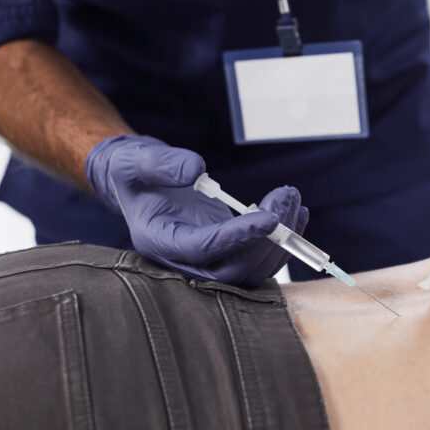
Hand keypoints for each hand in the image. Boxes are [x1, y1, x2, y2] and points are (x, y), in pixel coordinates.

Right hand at [86, 135, 307, 285]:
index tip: (268, 217)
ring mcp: (208, 260)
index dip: (238, 237)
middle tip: (286, 197)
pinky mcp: (226, 253)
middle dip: (268, 238)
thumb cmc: (133, 172)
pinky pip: (259, 260)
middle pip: (235, 268)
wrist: (139, 183)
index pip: (204, 249)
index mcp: (159, 241)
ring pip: (252, 269)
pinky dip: (283, 241)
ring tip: (292, 198)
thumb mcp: (135, 160)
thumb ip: (161, 164)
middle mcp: (185, 259)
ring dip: (281, 239)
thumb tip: (196, 169)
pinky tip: (295, 213)